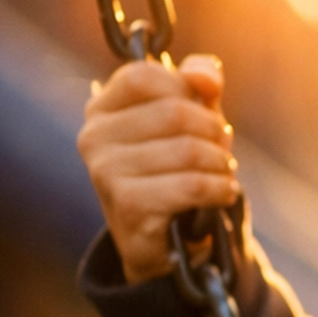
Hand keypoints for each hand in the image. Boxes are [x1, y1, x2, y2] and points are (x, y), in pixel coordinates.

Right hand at [78, 53, 239, 282]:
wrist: (166, 241)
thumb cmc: (176, 169)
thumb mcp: (191, 119)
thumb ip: (198, 85)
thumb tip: (205, 74)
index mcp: (102, 109)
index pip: (142, 75)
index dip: (184, 88)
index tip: (203, 109)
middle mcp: (94, 137)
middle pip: (174, 112)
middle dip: (213, 130)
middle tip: (222, 148)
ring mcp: (106, 172)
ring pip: (188, 150)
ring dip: (220, 163)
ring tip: (222, 173)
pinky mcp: (128, 205)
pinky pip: (191, 185)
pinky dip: (219, 188)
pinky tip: (223, 193)